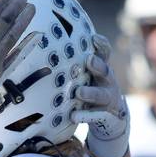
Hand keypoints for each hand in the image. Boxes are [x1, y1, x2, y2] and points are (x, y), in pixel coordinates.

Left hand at [71, 34, 129, 156]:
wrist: (109, 118)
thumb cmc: (91, 90)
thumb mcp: (87, 76)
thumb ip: (74, 64)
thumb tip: (46, 46)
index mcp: (103, 69)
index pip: (105, 53)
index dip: (101, 45)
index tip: (93, 38)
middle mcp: (108, 82)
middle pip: (105, 71)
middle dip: (97, 65)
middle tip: (88, 60)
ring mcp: (108, 99)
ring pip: (101, 95)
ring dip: (91, 92)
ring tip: (79, 92)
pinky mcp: (105, 116)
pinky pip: (96, 116)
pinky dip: (86, 116)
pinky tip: (74, 116)